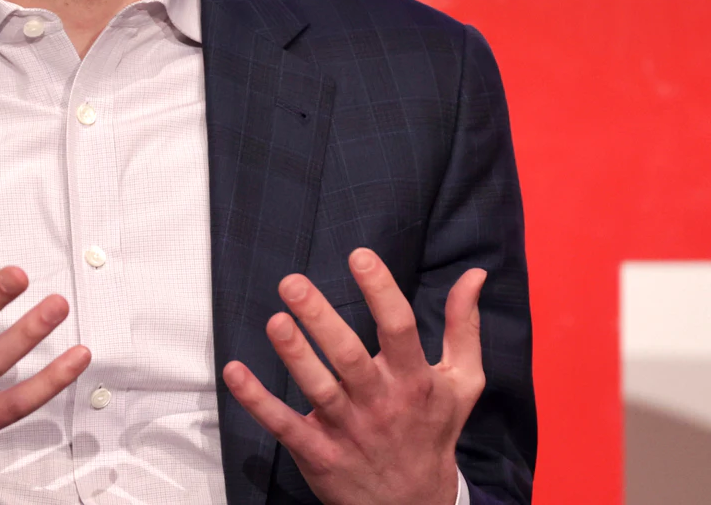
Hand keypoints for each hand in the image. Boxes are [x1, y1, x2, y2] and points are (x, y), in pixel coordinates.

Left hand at [223, 249, 487, 504]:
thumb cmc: (434, 430)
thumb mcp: (463, 382)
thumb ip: (464, 326)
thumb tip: (475, 274)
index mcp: (415, 380)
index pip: (399, 329)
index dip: (381, 291)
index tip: (360, 256)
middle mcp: (381, 403)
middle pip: (349, 357)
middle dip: (321, 318)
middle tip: (293, 282)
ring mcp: (348, 430)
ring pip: (319, 389)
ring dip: (294, 356)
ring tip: (275, 321)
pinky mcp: (319, 454)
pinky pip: (285, 425)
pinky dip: (257, 401)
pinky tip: (234, 372)